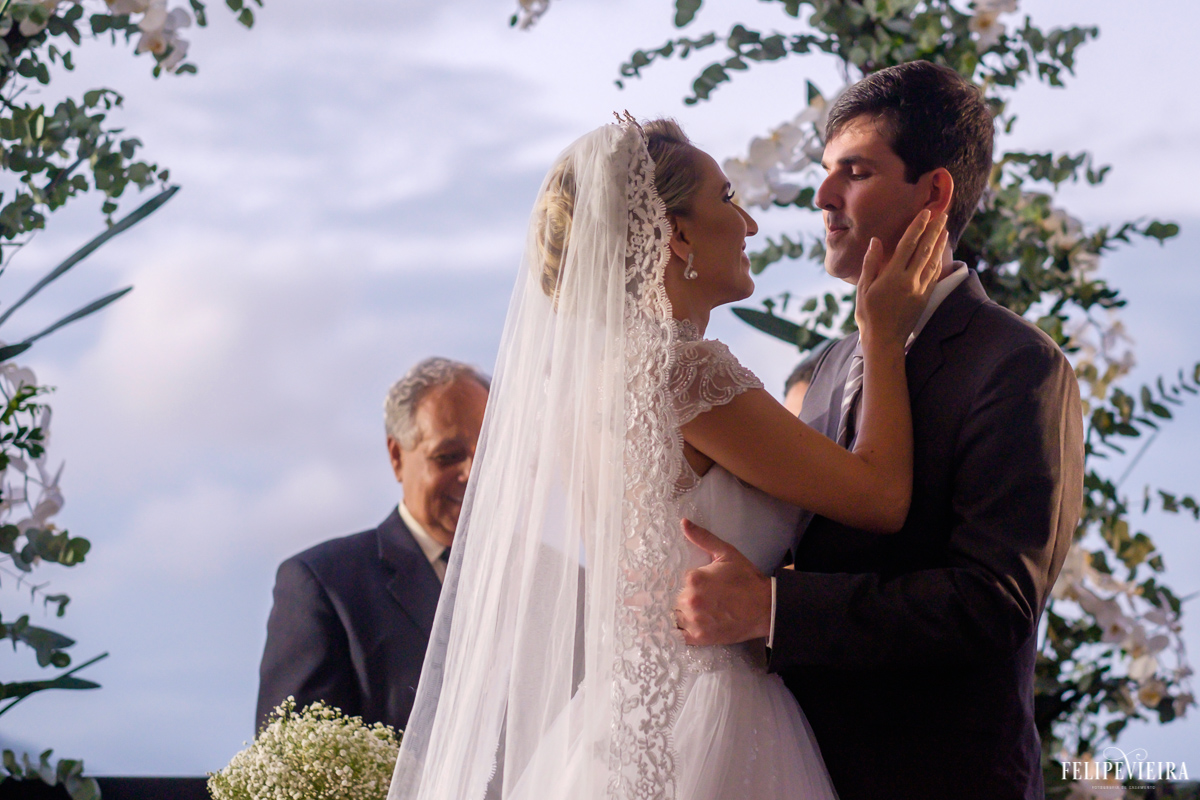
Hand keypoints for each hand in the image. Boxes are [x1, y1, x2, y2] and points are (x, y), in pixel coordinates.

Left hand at [674, 519, 771, 645]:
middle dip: (684, 596)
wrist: (766, 608)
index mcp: (694, 578)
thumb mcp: (726, 553)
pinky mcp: (699, 638)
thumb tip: (683, 523)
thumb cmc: (747, 579)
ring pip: (675, 615)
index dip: (685, 581)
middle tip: (701, 597)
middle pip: (675, 597)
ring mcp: (694, 621)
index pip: (678, 579)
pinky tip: (690, 624)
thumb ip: (703, 538)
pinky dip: (681, 631)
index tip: (693, 584)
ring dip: (682, 613)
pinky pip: (679, 635)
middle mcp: (690, 600)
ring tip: (697, 611)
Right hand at [855, 209, 947, 350]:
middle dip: (934, 231)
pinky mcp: (925, 297)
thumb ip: (871, 264)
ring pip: (933, 261)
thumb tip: (876, 241)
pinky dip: (939, 261)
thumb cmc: (868, 315)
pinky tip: (941, 254)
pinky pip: (934, 275)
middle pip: (925, 250)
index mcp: (893, 276)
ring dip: (939, 244)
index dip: (917, 227)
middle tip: (942, 215)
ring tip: (945, 229)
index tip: (925, 213)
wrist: (884, 340)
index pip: (908, 245)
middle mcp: (910, 280)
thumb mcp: (863, 289)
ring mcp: (920, 289)